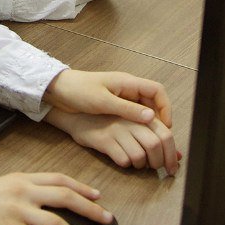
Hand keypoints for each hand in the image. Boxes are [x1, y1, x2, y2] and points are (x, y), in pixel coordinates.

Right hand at [0, 172, 110, 224]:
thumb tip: (52, 199)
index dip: (81, 187)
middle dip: (90, 209)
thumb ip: (28, 188)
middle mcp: (25, 191)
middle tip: (107, 218)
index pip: (60, 179)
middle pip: (65, 197)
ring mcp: (18, 210)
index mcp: (25, 178)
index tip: (97, 196)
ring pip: (57, 222)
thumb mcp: (6, 184)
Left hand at [43, 69, 171, 127]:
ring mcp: (121, 97)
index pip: (157, 91)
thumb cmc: (78, 91)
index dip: (165, 108)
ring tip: (151, 142)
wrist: (58, 90)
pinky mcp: (114, 106)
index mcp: (128, 82)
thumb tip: (151, 118)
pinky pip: (133, 115)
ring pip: (144, 110)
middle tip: (161, 139)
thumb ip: (127, 109)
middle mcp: (128, 89)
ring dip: (149, 124)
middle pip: (153, 102)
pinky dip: (138, 126)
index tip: (165, 126)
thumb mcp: (103, 102)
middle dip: (160, 119)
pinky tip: (137, 139)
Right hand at [46, 110, 178, 174]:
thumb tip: (178, 157)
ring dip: (142, 165)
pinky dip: (127, 164)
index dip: (172, 155)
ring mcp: (117, 130)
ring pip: (140, 156)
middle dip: (160, 162)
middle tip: (157, 169)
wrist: (79, 116)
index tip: (173, 168)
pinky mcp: (104, 140)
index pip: (166, 135)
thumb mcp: (134, 126)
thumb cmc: (110, 122)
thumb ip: (155, 138)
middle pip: (155, 145)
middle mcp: (131, 121)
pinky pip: (123, 160)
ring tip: (138, 164)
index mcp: (141, 116)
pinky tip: (123, 160)